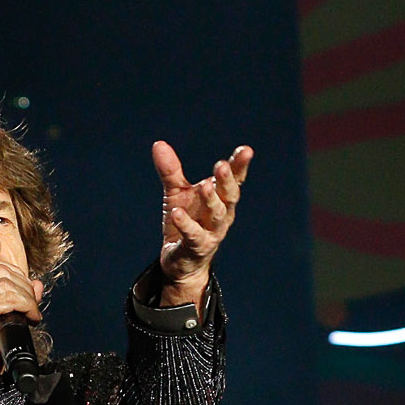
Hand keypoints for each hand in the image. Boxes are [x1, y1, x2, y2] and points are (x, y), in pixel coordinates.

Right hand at [0, 258, 44, 368]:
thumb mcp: (6, 321)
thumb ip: (20, 300)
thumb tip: (37, 284)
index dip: (15, 274)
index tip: (26, 293)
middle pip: (1, 270)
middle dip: (24, 284)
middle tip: (32, 306)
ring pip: (6, 282)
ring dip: (27, 297)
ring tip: (32, 314)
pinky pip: (8, 298)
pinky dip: (25, 305)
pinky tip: (30, 319)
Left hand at [153, 141, 252, 306]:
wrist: (181, 261)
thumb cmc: (185, 220)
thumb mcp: (176, 193)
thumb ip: (171, 170)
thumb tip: (158, 144)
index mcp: (220, 198)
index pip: (234, 180)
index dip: (240, 166)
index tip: (246, 150)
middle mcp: (221, 215)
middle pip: (229, 196)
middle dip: (227, 181)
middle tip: (222, 165)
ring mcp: (211, 232)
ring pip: (217, 215)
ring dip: (211, 200)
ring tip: (205, 186)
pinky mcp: (196, 247)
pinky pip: (193, 235)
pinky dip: (185, 224)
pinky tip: (177, 213)